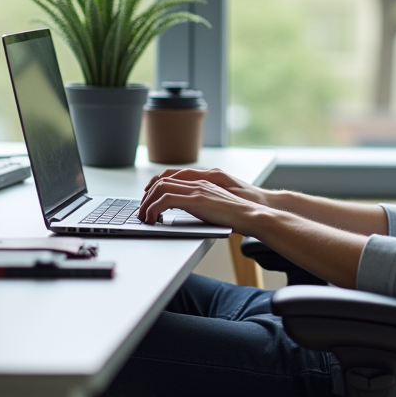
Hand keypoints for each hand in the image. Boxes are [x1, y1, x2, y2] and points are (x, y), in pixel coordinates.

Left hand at [137, 175, 264, 230]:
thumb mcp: (217, 206)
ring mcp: (197, 189)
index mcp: (203, 182)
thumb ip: (204, 204)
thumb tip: (191, 212)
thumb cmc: (239, 215)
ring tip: (144, 217)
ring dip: (147, 202)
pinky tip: (153, 219)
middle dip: (147, 196)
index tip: (148, 198)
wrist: (253, 214)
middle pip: (162, 180)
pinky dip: (154, 208)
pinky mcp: (196, 200)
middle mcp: (198, 182)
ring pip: (160, 188)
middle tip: (142, 211)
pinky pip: (166, 199)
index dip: (156, 185)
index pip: (171, 177)